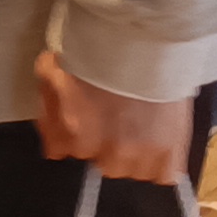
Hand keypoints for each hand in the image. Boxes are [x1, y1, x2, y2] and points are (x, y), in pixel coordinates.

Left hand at [34, 48, 190, 183]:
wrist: (147, 41)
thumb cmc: (100, 50)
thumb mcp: (53, 69)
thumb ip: (47, 102)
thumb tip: (49, 124)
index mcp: (72, 132)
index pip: (60, 151)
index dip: (71, 133)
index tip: (82, 121)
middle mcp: (103, 153)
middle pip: (99, 162)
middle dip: (105, 145)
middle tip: (116, 117)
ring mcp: (138, 159)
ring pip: (131, 171)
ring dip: (134, 154)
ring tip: (140, 125)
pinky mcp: (169, 157)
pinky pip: (163, 175)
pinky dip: (162, 163)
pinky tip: (160, 141)